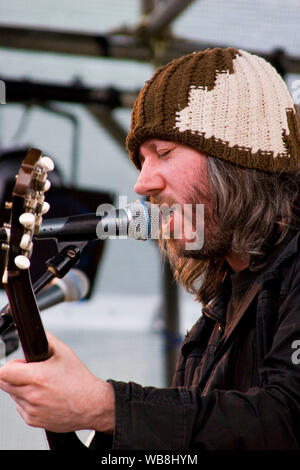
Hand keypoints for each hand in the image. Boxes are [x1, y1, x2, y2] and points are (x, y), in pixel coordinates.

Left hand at [0, 331, 114, 432]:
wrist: (91, 405)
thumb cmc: (80, 381)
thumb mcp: (65, 353)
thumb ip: (46, 340)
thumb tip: (33, 335)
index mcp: (38, 377)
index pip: (4, 372)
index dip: (11, 365)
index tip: (19, 364)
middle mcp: (32, 395)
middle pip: (4, 384)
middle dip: (14, 375)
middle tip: (31, 372)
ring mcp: (31, 410)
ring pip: (12, 395)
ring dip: (20, 388)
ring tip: (40, 385)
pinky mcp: (33, 420)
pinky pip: (20, 407)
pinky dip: (26, 400)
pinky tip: (43, 396)